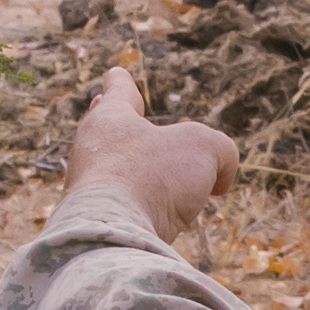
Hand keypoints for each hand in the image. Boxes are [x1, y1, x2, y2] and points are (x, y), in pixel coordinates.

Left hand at [70, 59, 240, 245]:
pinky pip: (126, 211)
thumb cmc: (152, 177)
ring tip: (164, 185)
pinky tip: (160, 223)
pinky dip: (146, 212)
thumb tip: (218, 182)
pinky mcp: (96, 224)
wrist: (114, 236)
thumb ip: (220, 151)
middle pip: (109, 132)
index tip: (115, 73)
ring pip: (119, 175)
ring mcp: (89, 191)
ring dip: (142, 178)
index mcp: (111, 120)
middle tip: (116, 116)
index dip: (122, 82)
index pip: (119, 92)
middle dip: (121, 127)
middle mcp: (92, 152)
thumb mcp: (204, 148)